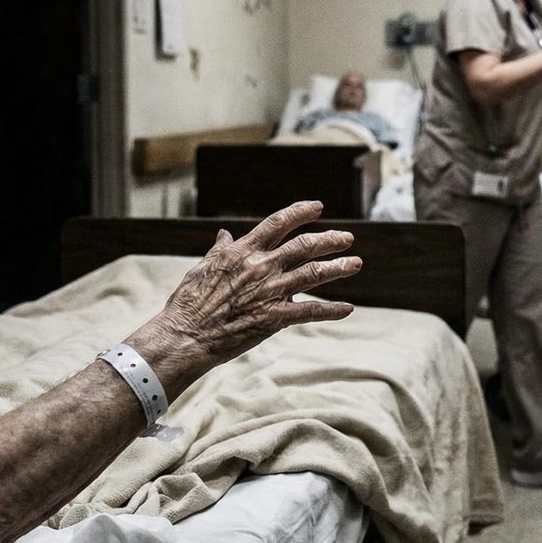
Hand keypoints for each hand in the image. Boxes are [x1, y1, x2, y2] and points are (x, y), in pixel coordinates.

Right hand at [141, 201, 358, 373]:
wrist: (185, 335)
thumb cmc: (189, 302)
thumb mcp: (203, 267)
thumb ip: (221, 249)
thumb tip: (225, 234)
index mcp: (243, 251)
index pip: (278, 223)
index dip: (300, 212)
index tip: (318, 207)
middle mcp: (261, 266)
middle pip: (304, 246)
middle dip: (329, 240)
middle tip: (347, 237)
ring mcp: (269, 291)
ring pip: (313, 273)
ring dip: (338, 267)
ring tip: (355, 263)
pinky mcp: (274, 318)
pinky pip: (310, 311)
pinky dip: (331, 310)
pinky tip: (347, 309)